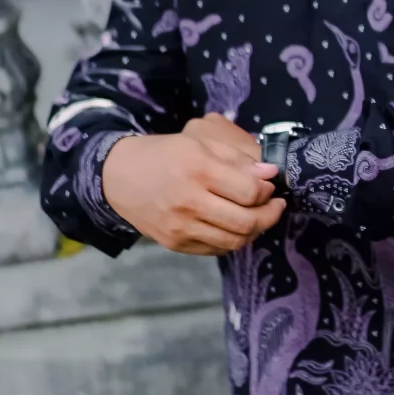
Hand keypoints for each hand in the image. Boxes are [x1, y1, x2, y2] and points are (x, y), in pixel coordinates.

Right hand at [101, 114, 283, 255]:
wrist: (118, 177)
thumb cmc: (162, 155)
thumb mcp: (198, 144)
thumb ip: (237, 159)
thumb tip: (270, 174)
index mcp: (199, 171)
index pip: (250, 192)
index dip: (268, 192)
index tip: (271, 187)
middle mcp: (189, 202)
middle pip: (246, 222)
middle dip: (270, 216)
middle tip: (276, 207)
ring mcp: (181, 228)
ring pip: (234, 241)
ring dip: (255, 231)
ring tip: (259, 218)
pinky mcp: (175, 244)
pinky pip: (215, 250)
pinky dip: (232, 241)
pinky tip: (235, 227)